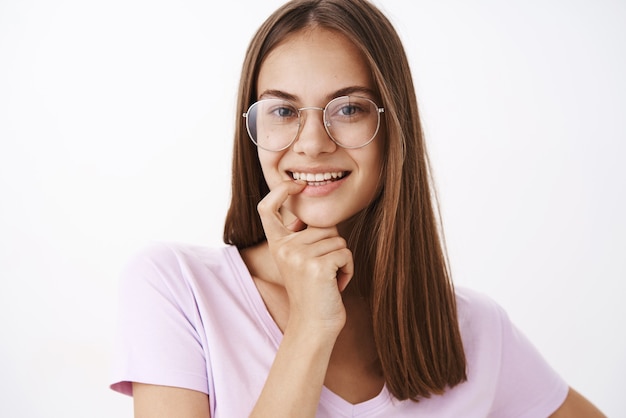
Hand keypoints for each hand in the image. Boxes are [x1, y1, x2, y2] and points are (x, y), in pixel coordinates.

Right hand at [257, 180, 353, 332]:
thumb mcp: (301, 260)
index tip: (295, 185)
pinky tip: (336, 285)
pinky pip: (345, 253)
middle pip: (324, 226)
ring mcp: (299, 256)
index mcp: (278, 244)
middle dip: (333, 246)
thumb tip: (319, 211)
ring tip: (329, 280)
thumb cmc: (314, 292)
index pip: (267, 208)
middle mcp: (284, 247)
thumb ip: (304, 236)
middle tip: (323, 272)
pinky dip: (348, 269)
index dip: (280, 190)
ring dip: (342, 260)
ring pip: (338, 240)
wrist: (314, 326)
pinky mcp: (317, 266)